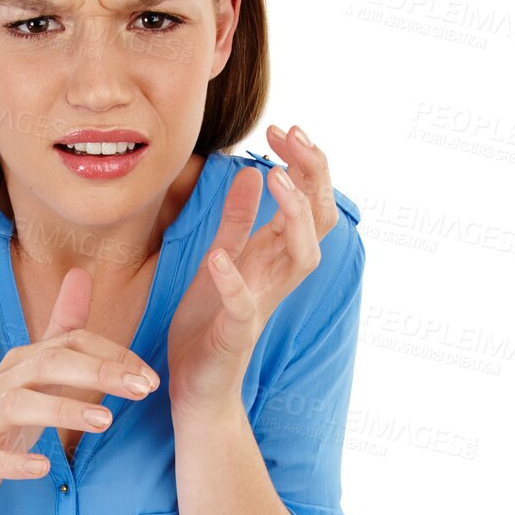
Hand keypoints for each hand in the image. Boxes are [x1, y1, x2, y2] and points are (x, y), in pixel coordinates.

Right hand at [0, 265, 160, 503]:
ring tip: (104, 421)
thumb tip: (81, 273)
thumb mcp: (36, 369)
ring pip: (17, 404)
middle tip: (142, 389)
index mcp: (24, 360)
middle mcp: (3, 381)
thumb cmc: (3, 414)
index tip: (150, 378)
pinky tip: (43, 468)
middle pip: (48, 363)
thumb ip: (61, 327)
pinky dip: (15, 462)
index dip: (113, 355)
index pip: (72, 342)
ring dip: (61, 411)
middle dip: (97, 372)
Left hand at [166, 124, 338, 417]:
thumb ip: (239, 221)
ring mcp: (262, 305)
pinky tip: (219, 256)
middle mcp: (277, 277)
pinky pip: (244, 306)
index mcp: (273, 257)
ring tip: (276, 179)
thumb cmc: (208, 326)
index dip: (304, 162)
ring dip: (294, 216)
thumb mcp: (221, 259)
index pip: (309, 200)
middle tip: (292, 135)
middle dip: (313, 174)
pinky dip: (234, 280)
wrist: (195, 387)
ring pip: (303, 258)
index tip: (284, 127)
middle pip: (320, 219)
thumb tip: (253, 172)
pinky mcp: (237, 335)